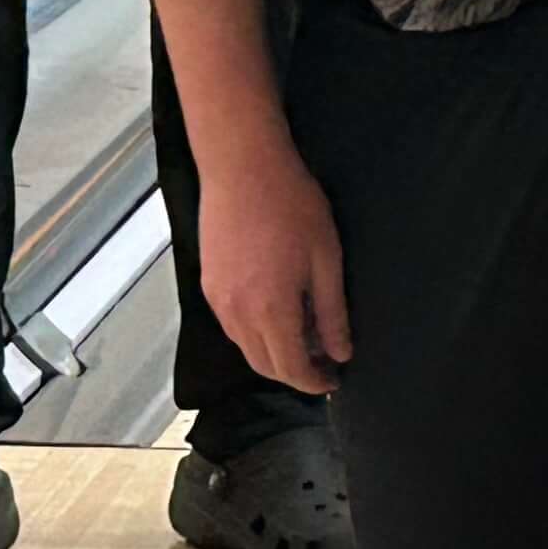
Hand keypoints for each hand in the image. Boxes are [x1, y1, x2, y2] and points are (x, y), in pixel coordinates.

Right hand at [200, 141, 352, 393]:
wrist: (243, 166)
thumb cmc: (291, 203)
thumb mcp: (325, 257)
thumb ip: (331, 312)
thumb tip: (340, 352)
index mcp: (271, 309)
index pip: (291, 368)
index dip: (314, 382)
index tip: (333, 379)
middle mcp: (238, 314)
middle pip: (264, 366)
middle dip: (294, 373)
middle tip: (322, 363)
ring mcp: (217, 300)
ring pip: (245, 348)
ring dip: (273, 355)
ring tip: (304, 337)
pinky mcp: (208, 284)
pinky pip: (232, 326)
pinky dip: (254, 334)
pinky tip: (276, 314)